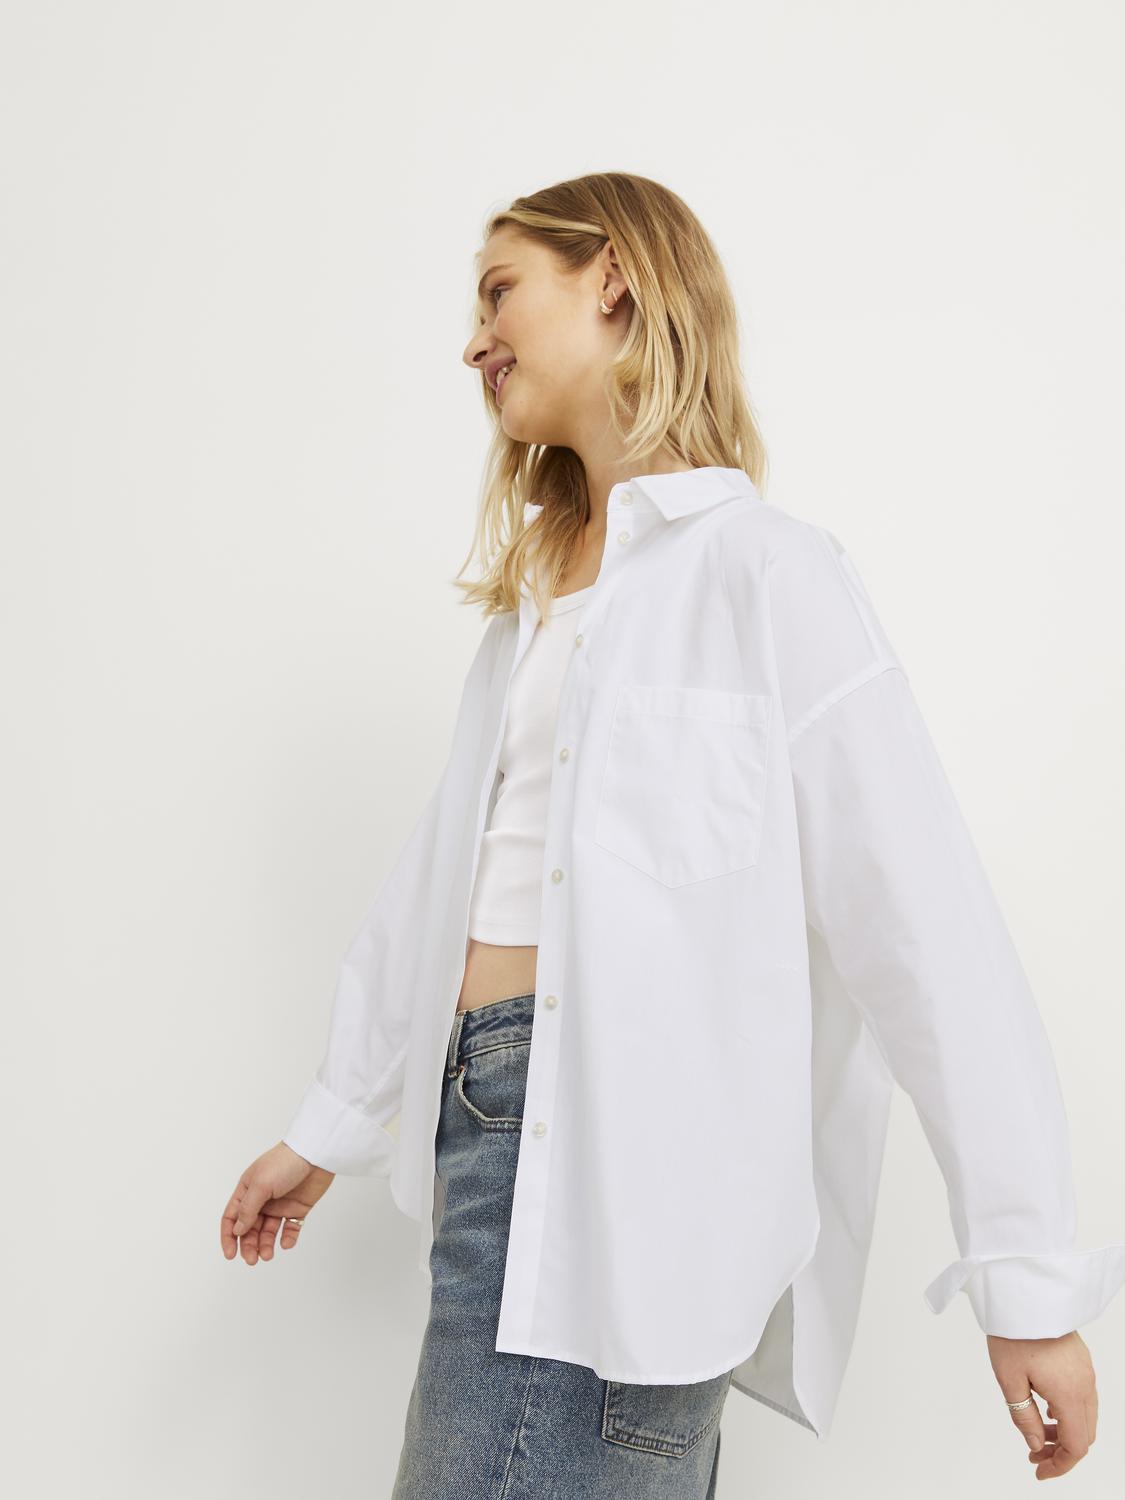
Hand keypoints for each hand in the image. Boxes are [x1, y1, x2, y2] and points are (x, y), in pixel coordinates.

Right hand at [220, 1141, 334, 1265]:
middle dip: (248, 1245)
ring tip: (268, 1255)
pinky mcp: (298, 1208)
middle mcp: (261, 1199)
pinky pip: (290, 1228)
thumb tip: (237, 1230)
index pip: (232, 1217)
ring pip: (268, 1231)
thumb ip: (248, 1209)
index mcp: (247, 1190)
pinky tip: (286, 1243)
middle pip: (249, 1228)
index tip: (230, 1254)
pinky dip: (287, 1238)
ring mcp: (280, 1204)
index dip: (228, 1236)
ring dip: (265, 1245)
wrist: (316, 1154)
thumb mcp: (260, 1185)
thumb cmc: (284, 1162)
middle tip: (252, 1260)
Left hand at [987, 1331, 1098, 1479]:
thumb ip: (1024, 1417)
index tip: (1039, 1471)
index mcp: (1070, 1393)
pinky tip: (1045, 1407)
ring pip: (1085, 1415)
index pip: (1077, 1445)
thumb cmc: (1013, 1333)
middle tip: (1034, 1454)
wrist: (1022, 1292)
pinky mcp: (1080, 1360)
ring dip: (1065, 1431)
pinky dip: (1068, 1412)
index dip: (1060, 1465)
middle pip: (1084, 1434)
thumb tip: (1037, 1446)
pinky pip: (1082, 1397)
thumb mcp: (1009, 1380)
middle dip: (1062, 1451)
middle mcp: (1085, 1384)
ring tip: (1036, 1431)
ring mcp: (1086, 1371)